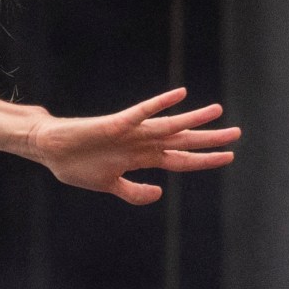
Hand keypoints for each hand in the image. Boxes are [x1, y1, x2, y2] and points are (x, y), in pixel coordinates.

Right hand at [31, 87, 238, 203]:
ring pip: (169, 125)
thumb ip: (134, 192)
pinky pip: (143, 112)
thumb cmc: (77, 165)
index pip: (181, 159)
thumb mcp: (110, 186)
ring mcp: (131, 132)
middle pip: (183, 141)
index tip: (229, 157)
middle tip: (237, 134)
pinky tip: (179, 94)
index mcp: (142, 158)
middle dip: (210, 139)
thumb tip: (159, 193)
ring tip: (218, 112)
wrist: (50, 150)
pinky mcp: (116, 124)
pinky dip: (160, 104)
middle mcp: (143, 143)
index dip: (205, 159)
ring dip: (193, 120)